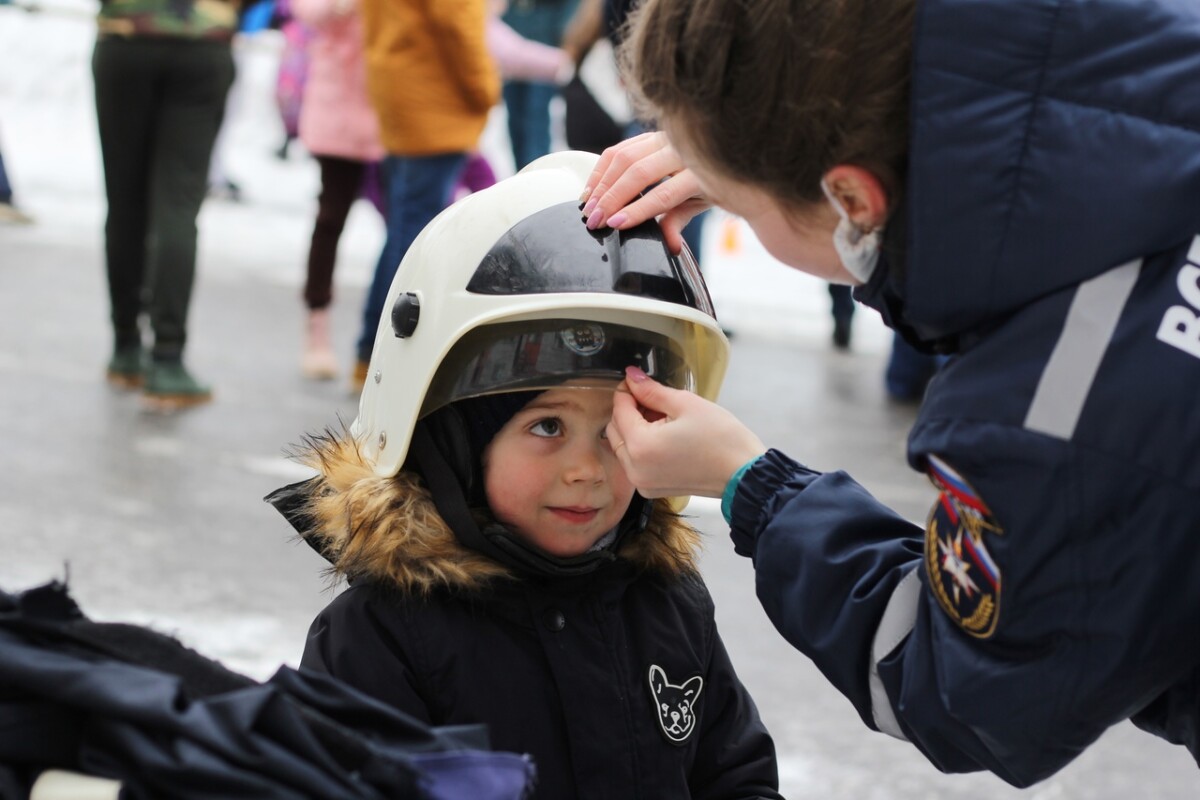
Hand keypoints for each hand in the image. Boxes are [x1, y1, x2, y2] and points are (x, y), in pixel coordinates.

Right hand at [580, 132, 712, 253]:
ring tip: (589, 208)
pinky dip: (601, 168)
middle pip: (638, 172)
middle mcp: (681, 149)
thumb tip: (670, 246)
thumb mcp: (700, 203)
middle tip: (595, 221)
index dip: (636, 210)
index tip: (615, 224)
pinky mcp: (649, 134)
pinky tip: (592, 188)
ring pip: (624, 157)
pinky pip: (619, 149)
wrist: (717, 149)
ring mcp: (663, 138)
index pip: (663, 194)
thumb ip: (679, 221)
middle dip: (611, 198)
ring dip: (601, 184)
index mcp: (699, 172)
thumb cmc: (710, 181)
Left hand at [606, 367, 765, 498]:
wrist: (743, 473)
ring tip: (663, 418)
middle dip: (629, 411)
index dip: (627, 391)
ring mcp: (642, 482)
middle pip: (615, 430)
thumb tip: (632, 377)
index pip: (619, 410)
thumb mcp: (686, 404)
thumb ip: (652, 391)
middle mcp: (635, 469)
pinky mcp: (651, 489)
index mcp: (640, 446)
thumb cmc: (721, 439)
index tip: (637, 381)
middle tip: (653, 399)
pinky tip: (665, 436)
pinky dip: (642, 446)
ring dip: (634, 429)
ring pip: (623, 446)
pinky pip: (635, 462)